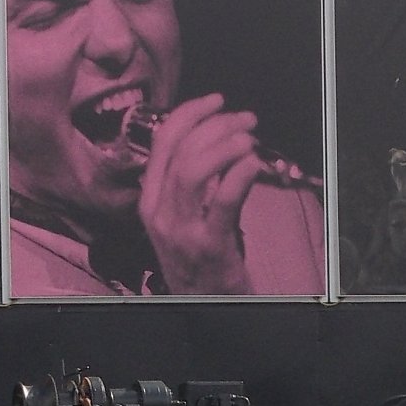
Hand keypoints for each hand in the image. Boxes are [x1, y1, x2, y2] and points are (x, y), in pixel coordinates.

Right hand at [135, 94, 268, 295]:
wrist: (204, 304)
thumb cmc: (200, 254)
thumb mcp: (183, 215)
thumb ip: (192, 180)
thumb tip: (217, 135)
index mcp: (150, 199)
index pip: (162, 143)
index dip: (189, 114)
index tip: (215, 101)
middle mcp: (159, 213)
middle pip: (181, 152)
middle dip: (215, 125)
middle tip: (245, 120)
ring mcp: (181, 230)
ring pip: (194, 170)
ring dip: (226, 146)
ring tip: (250, 140)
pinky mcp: (208, 245)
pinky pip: (223, 200)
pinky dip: (241, 174)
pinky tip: (255, 164)